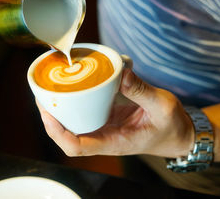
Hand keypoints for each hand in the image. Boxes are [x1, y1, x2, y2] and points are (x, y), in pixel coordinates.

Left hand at [37, 68, 194, 157]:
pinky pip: (84, 111)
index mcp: (114, 142)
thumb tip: (121, 73)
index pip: (77, 147)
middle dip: (50, 117)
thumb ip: (141, 91)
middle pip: (66, 135)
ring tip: (48, 87)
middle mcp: (103, 137)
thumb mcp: (162, 107)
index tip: (48, 112)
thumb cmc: (171, 126)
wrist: (178, 133)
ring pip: (72, 123)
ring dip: (58, 109)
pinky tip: (70, 85)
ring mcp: (103, 127)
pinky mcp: (106, 117)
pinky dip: (74, 100)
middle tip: (41, 92)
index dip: (58, 132)